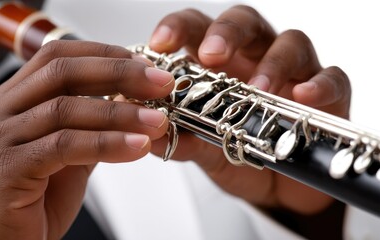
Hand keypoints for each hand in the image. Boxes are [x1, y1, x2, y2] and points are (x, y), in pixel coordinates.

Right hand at [0, 40, 173, 238]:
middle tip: (160, 83)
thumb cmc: (32, 199)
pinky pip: (64, 146)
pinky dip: (106, 144)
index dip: (105, 55)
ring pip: (66, 108)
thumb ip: (91, 127)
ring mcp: (1, 137)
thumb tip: (130, 103)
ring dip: (120, 113)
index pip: (59, 56)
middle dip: (119, 73)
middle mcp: (4, 111)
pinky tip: (136, 147)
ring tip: (157, 121)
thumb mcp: (69, 155)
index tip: (145, 65)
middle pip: (62, 71)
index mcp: (17, 99)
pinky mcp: (7, 168)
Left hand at [148, 5, 350, 214]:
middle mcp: (256, 58)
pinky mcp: (327, 95)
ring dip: (272, 63)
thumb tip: (149, 132)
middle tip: (211, 55)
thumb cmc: (239, 154)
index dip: (179, 28)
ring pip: (290, 43)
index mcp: (220, 64)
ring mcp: (293, 73)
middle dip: (225, 32)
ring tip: (257, 89)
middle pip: (244, 22)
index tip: (161, 44)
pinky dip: (319, 85)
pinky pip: (332, 78)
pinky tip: (304, 96)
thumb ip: (182, 139)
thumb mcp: (205, 150)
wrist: (277, 188)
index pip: (198, 30)